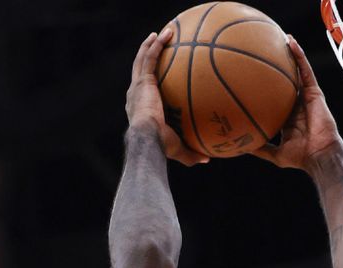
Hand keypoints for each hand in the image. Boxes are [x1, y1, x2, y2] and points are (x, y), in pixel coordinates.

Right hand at [126, 30, 209, 166]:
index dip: (147, 82)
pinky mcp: (143, 81)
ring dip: (151, 45)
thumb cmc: (160, 148)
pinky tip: (166, 34)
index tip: (155, 77)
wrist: (148, 140)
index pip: (143, 92)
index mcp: (140, 109)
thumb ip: (191, 153)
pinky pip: (150, 57)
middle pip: (140, 70)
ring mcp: (138, 86)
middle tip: (156, 47)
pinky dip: (156, 45)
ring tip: (160, 34)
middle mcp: (135, 95)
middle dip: (147, 57)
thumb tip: (206, 159)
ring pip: (142, 59)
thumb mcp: (178, 150)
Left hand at [251, 36, 342, 172]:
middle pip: (286, 81)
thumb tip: (240, 148)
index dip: (267, 87)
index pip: (275, 98)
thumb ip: (260, 149)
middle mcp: (296, 104)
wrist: (318, 155)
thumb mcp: (274, 154)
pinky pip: (305, 71)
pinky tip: (291, 42)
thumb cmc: (300, 157)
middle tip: (265, 52)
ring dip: (290, 54)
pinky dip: (299, 56)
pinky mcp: (314, 92)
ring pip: (297, 71)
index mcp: (288, 117)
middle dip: (278, 67)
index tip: (253, 77)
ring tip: (280, 38)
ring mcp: (305, 97)